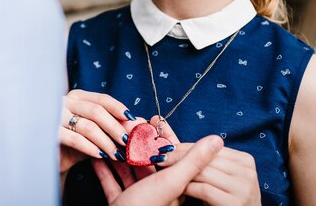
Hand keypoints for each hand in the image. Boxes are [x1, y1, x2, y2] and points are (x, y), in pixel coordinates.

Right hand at [59, 89, 140, 173]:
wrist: (55, 160)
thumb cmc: (77, 144)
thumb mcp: (98, 133)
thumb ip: (116, 126)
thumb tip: (141, 122)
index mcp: (78, 97)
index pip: (102, 99)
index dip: (119, 109)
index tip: (133, 120)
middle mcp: (66, 102)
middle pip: (97, 111)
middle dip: (115, 128)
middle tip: (128, 142)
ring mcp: (56, 116)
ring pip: (88, 126)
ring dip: (106, 142)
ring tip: (117, 154)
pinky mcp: (51, 132)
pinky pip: (75, 139)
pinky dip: (90, 148)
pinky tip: (101, 155)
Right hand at [92, 135, 223, 205]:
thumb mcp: (171, 182)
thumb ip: (193, 160)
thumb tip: (218, 139)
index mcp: (171, 186)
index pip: (169, 155)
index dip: (162, 136)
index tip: (155, 118)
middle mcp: (155, 192)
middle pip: (146, 160)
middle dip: (136, 140)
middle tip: (129, 122)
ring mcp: (135, 199)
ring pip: (127, 169)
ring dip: (119, 152)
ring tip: (111, 133)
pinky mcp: (118, 204)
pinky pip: (111, 182)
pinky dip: (104, 169)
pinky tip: (97, 155)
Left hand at [152, 121, 259, 205]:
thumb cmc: (223, 199)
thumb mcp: (216, 175)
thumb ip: (201, 156)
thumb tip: (170, 130)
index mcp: (244, 160)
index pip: (210, 147)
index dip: (185, 147)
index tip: (166, 148)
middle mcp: (248, 171)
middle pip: (206, 158)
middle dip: (180, 157)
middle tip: (160, 158)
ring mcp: (244, 187)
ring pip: (204, 172)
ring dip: (181, 172)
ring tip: (165, 172)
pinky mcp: (235, 203)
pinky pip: (205, 190)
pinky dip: (188, 188)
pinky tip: (178, 189)